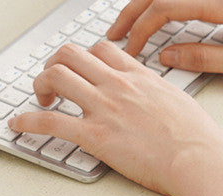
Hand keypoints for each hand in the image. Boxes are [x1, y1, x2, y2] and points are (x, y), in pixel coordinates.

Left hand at [8, 41, 222, 195]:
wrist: (194, 157)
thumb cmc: (191, 137)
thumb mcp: (173, 101)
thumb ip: (150, 94)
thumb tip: (143, 99)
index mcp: (138, 76)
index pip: (101, 50)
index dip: (81, 59)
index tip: (75, 75)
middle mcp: (117, 85)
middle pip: (71, 55)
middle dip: (52, 68)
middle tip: (50, 88)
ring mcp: (103, 107)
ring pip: (57, 77)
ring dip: (39, 87)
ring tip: (39, 104)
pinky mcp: (93, 135)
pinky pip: (49, 122)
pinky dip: (26, 122)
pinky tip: (16, 126)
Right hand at [107, 0, 222, 70]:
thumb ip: (202, 57)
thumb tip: (168, 57)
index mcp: (216, 2)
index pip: (163, 7)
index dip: (140, 29)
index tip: (130, 50)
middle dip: (132, 12)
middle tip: (115, 32)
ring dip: (144, 5)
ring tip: (131, 22)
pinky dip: (162, 3)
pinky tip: (157, 14)